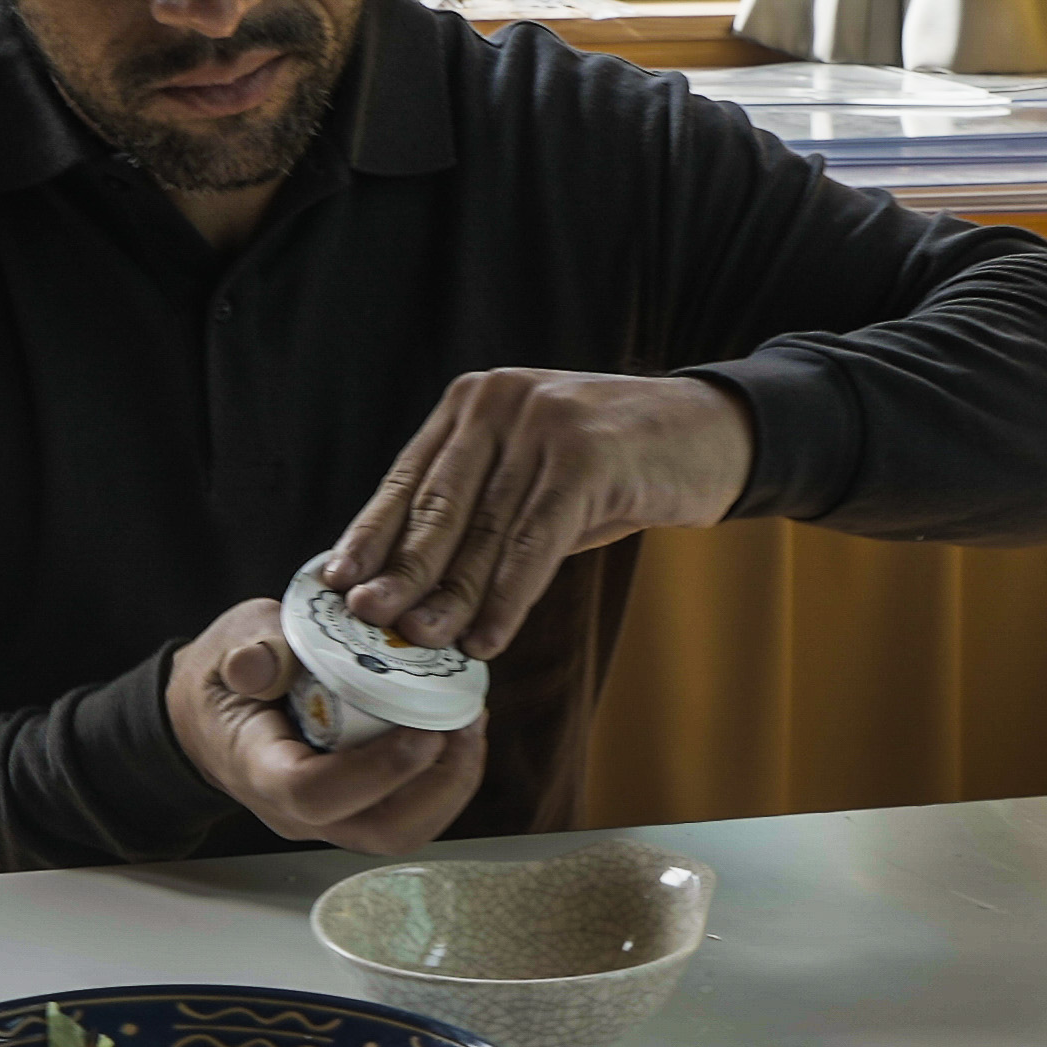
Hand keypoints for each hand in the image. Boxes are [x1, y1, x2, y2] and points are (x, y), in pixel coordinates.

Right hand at [164, 598, 489, 853]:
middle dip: (440, 782)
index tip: (424, 729)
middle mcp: (300, 813)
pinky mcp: (357, 810)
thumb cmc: (224, 680)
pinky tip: (456, 729)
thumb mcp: (229, 647)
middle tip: (467, 719)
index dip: (378, 770)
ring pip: (406, 829)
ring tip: (470, 720)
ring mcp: (332, 819)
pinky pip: (410, 811)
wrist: (212, 716)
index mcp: (261, 772)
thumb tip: (260, 665)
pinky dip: (443, 777)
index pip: (317, 795)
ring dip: (451, 781)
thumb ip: (251, 652)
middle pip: (383, 830)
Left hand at [323, 370, 754, 655]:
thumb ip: (478, 512)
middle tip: (367, 620)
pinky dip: (509, 597)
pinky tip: (489, 638)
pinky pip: (535, 543)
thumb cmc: (612, 468)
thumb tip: (407, 589)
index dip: (370, 534)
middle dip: (400, 571)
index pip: (408, 478)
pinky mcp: (586, 456)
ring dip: (452, 597)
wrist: (711, 434)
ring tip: (423, 644)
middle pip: (438, 505)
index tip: (335, 584)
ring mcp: (544, 423)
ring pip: (484, 531)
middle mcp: (499, 402)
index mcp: (473, 403)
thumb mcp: (532, 475)